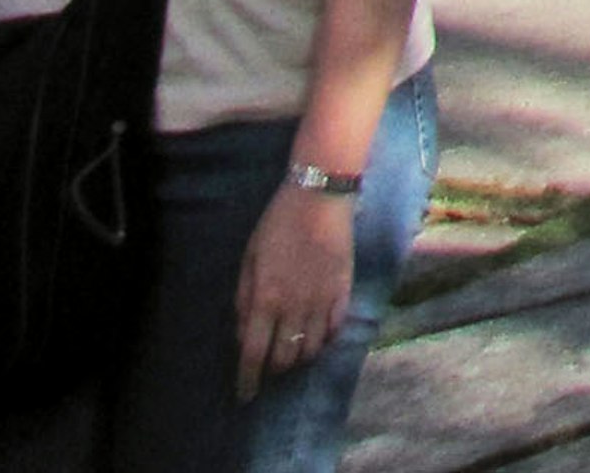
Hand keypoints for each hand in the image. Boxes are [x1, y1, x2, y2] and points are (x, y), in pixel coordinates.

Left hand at [236, 178, 358, 396]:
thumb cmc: (278, 224)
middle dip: (273, 370)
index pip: (254, 355)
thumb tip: (245, 335)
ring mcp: (322, 301)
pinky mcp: (344, 291)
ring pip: (311, 350)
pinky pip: (335, 330)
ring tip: (292, 349)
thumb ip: (245, 300)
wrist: (321, 195)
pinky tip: (317, 334)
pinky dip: (325, 340)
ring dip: (298, 357)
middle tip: (269, 364)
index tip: (244, 395)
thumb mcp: (249, 259)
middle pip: (285, 359)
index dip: (247, 380)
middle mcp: (295, 307)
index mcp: (267, 299)